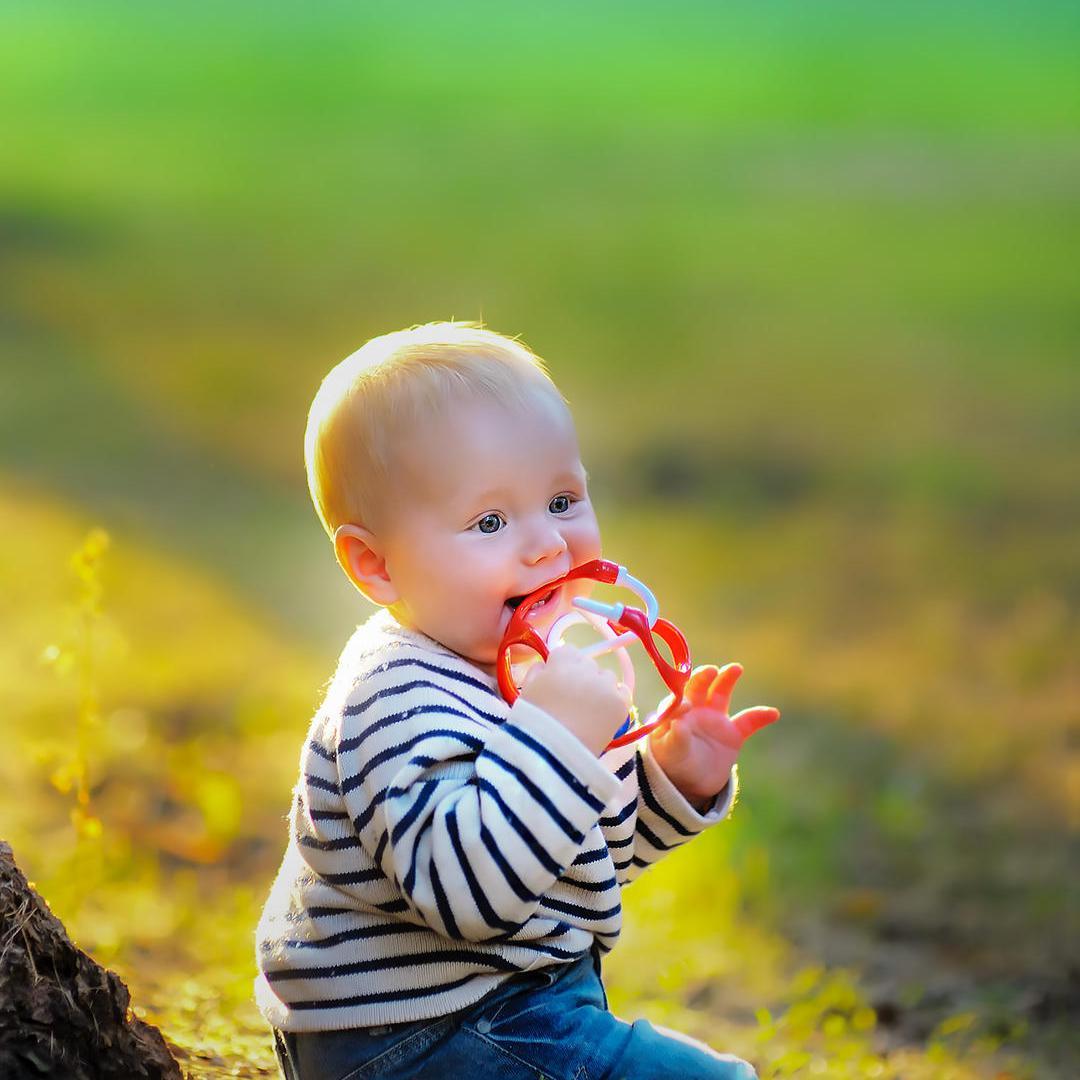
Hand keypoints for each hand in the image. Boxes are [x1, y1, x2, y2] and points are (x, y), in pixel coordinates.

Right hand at [520, 646, 631, 755]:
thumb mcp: (526, 692)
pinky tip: (603, 715)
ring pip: (606, 677)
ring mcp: (606, 686)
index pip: (567, 651)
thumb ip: (537, 672)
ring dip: (598, 687)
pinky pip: (622, 693)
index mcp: (561, 663)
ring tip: (588, 710)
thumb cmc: (532, 724)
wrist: (552, 755)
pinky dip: (614, 700)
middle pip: (588, 663)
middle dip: (581, 677)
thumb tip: (547, 666)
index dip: (561, 666)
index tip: (557, 682)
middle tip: (572, 700)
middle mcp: (587, 669)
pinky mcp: (620, 705)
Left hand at [650, 663, 778, 809]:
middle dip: (704, 676)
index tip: (686, 706)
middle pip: (698, 686)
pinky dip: (760, 716)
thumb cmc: (673, 763)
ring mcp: (714, 718)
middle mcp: (694, 709)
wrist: (692, 783)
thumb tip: (678, 724)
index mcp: (675, 712)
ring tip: (735, 668)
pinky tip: (773, 713)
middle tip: (711, 671)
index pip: (676, 698)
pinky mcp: (733, 733)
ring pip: (721, 693)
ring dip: (727, 679)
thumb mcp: (671, 753)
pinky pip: (748, 722)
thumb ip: (675, 738)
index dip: (681, 699)